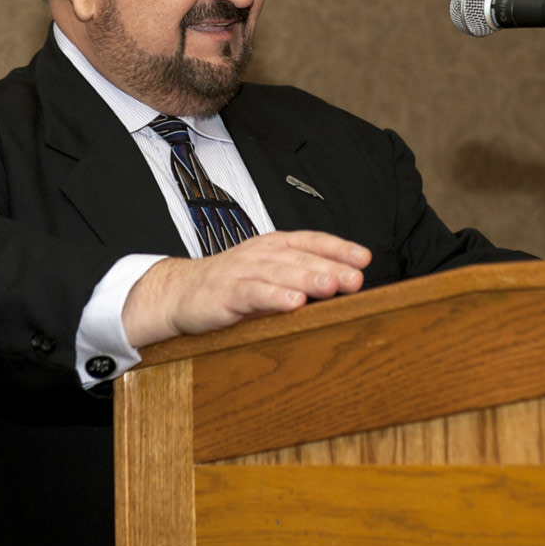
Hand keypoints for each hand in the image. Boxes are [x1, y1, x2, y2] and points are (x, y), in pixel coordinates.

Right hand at [121, 231, 370, 347]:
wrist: (180, 292)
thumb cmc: (232, 285)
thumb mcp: (270, 277)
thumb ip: (301, 280)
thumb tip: (344, 287)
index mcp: (275, 246)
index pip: (312, 241)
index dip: (338, 248)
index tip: (364, 258)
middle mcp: (261, 253)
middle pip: (301, 257)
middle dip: (331, 267)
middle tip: (356, 277)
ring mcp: (242, 271)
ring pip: (280, 272)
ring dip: (308, 279)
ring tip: (332, 286)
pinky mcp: (225, 293)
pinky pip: (253, 293)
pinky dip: (274, 297)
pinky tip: (293, 304)